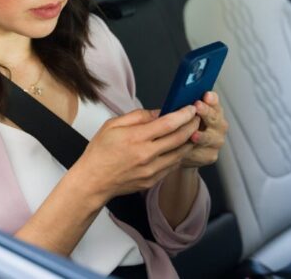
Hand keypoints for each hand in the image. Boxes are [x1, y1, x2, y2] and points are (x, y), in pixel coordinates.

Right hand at [71, 106, 199, 203]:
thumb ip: (138, 116)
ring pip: (180, 153)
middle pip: (179, 138)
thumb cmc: (100, 153)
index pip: (168, 124)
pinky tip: (179, 146)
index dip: (184, 114)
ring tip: (192, 130)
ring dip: (190, 140)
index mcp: (136, 138)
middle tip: (197, 117)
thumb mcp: (113, 125)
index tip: (190, 108)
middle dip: (192, 125)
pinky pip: (173, 165)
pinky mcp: (153, 180)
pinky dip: (180, 154)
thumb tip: (159, 112)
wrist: (93, 181)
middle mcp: (146, 155)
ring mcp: (151, 170)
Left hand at [182, 91, 228, 167]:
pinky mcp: (210, 155)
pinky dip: (193, 151)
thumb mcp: (181, 113)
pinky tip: (185, 149)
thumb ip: (183, 104)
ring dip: (201, 136)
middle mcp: (218, 125)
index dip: (211, 98)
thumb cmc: (182, 127)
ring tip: (193, 135)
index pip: (214, 101)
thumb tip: (175, 97)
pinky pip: (202, 153)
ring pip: (209, 138)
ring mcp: (216, 141)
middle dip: (206, 112)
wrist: (183, 150)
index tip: (206, 95)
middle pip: (214, 118)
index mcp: (213, 110)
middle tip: (197, 107)